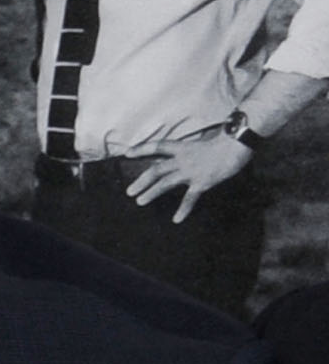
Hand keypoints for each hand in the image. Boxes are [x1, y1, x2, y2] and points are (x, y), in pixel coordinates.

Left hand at [125, 130, 254, 222]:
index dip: (141, 149)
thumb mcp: (200, 144)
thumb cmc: (223, 143)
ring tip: (140, 201)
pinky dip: (183, 209)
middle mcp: (182, 159)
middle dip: (141, 181)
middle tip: (129, 192)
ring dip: (151, 193)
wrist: (237, 144)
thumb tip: (179, 159)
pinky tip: (176, 219)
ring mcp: (191, 171)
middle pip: (155, 170)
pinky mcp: (202, 182)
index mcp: (181, 148)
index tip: (127, 153)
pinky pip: (189, 198)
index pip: (156, 146)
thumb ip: (188, 153)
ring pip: (165, 183)